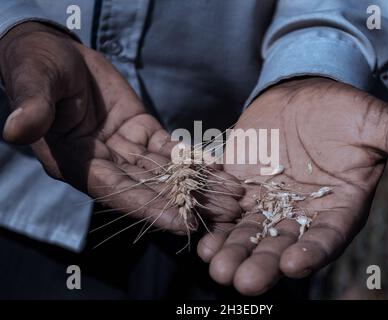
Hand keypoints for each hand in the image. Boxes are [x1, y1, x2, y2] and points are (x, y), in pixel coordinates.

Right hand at [0, 22, 241, 234]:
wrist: (57, 53)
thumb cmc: (36, 66)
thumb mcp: (33, 83)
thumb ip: (33, 107)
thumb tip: (14, 129)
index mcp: (76, 162)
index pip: (115, 192)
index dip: (148, 208)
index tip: (182, 223)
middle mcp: (104, 163)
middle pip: (150, 189)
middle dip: (188, 203)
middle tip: (226, 215)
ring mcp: (125, 148)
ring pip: (166, 173)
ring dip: (200, 185)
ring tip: (234, 196)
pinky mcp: (142, 130)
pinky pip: (170, 149)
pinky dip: (194, 159)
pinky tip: (219, 168)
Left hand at [197, 77, 387, 294]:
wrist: (304, 94)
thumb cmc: (345, 111)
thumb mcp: (378, 125)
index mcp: (336, 208)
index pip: (326, 237)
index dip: (312, 251)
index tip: (294, 265)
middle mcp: (300, 214)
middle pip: (281, 246)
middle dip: (262, 264)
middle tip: (244, 282)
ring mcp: (266, 204)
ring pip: (249, 235)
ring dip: (233, 252)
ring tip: (217, 267)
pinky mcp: (239, 188)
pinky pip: (226, 211)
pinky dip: (215, 225)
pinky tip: (203, 238)